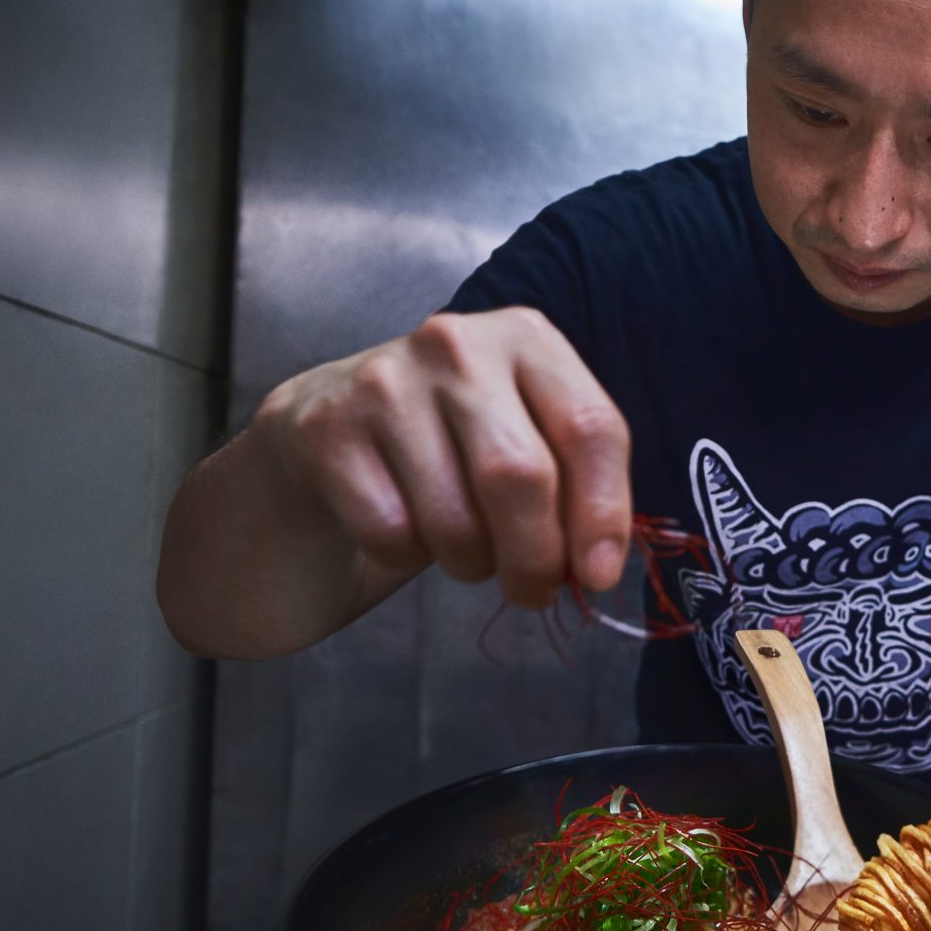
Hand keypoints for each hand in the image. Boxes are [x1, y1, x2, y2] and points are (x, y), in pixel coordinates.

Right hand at [256, 307, 631, 608]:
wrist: (332, 427)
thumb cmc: (454, 440)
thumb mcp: (528, 434)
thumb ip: (574, 485)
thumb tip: (597, 565)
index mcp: (527, 338)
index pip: (590, 427)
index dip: (603, 513)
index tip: (599, 575)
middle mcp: (458, 345)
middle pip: (521, 476)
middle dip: (536, 558)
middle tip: (533, 592)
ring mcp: (385, 381)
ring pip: (454, 518)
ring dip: (472, 563)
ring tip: (468, 552)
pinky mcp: (327, 429)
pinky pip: (391, 532)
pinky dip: (407, 556)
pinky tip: (406, 528)